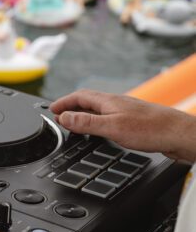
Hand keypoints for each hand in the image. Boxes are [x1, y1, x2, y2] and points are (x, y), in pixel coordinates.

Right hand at [50, 89, 195, 161]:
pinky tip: (100, 131)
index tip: (52, 110)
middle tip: (59, 118)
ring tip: (74, 125)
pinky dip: (96, 123)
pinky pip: (108, 118)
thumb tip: (64, 117)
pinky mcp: (134, 122)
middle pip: (87, 101)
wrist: (180, 135)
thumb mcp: (112, 127)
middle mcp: (116, 103)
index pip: (79, 96)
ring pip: (98, 110)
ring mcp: (125, 112)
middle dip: (70, 108)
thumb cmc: (151, 130)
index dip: (63, 102)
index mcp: (108, 101)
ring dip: (83, 115)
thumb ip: (86, 122)